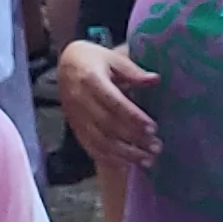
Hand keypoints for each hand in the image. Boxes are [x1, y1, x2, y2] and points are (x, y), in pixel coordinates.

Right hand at [54, 43, 161, 167]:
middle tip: (156, 147)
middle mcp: (80, 100)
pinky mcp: (75, 128)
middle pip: (108, 125)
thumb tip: (154, 79)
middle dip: (134, 139)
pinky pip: (91, 148)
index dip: (133, 117)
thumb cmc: (95, 60)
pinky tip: (128, 164)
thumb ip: (132, 70)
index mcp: (90, 79)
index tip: (153, 128)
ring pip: (100, 141)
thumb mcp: (113, 58)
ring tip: (148, 159)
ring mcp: (76, 117)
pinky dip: (110, 158)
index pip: (113, 102)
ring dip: (125, 154)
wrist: (66, 65)